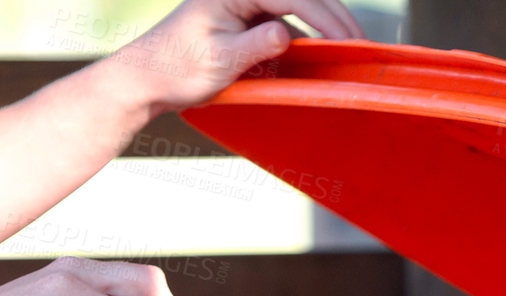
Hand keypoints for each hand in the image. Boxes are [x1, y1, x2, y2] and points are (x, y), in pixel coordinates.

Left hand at [114, 0, 365, 116]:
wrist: (146, 78)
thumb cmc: (176, 68)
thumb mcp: (221, 60)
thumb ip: (257, 43)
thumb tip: (289, 34)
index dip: (325, 17)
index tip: (348, 40)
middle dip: (331, 16)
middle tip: (360, 42)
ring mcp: (241, 3)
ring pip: (293, 6)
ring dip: (321, 23)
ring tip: (347, 44)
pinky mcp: (242, 18)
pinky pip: (282, 19)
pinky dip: (304, 32)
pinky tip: (320, 48)